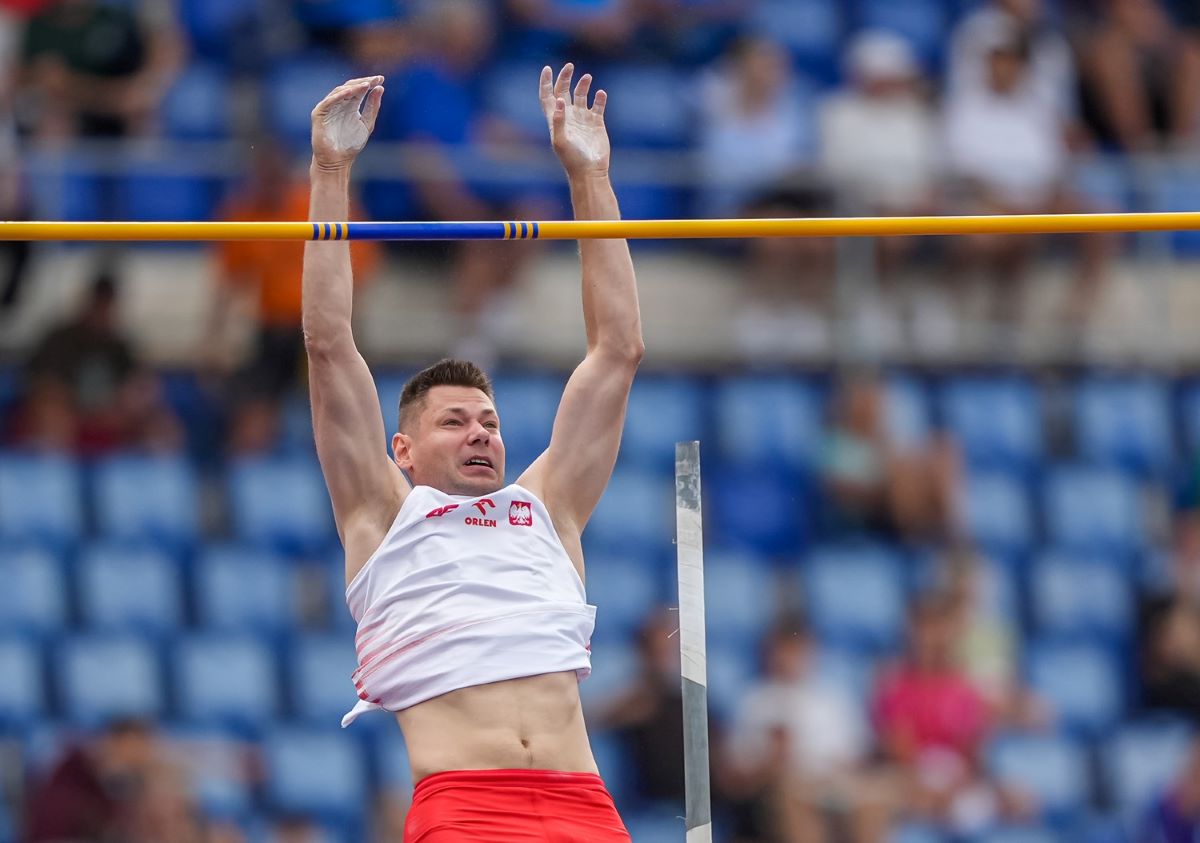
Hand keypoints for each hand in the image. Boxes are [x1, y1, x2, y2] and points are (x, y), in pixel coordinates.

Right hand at [310, 76, 383, 170]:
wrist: (337, 161)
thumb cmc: (351, 144)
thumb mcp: (367, 124)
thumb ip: (373, 107)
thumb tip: (380, 88)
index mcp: (350, 105)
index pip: (359, 89)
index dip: (369, 83)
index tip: (381, 79)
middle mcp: (339, 104)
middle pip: (350, 87)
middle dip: (363, 82)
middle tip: (375, 79)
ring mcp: (328, 107)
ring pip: (339, 92)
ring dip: (352, 88)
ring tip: (365, 85)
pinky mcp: (319, 113)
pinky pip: (329, 102)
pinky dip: (338, 96)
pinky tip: (349, 92)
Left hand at [539, 64, 609, 178]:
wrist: (590, 170)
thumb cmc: (572, 158)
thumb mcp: (560, 140)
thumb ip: (558, 120)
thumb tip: (559, 99)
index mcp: (555, 119)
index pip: (547, 97)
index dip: (546, 83)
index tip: (548, 68)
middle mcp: (568, 116)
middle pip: (563, 91)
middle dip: (565, 78)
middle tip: (569, 66)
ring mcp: (583, 118)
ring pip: (581, 95)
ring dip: (583, 84)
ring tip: (587, 77)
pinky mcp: (596, 122)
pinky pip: (598, 105)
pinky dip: (600, 98)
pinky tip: (601, 94)